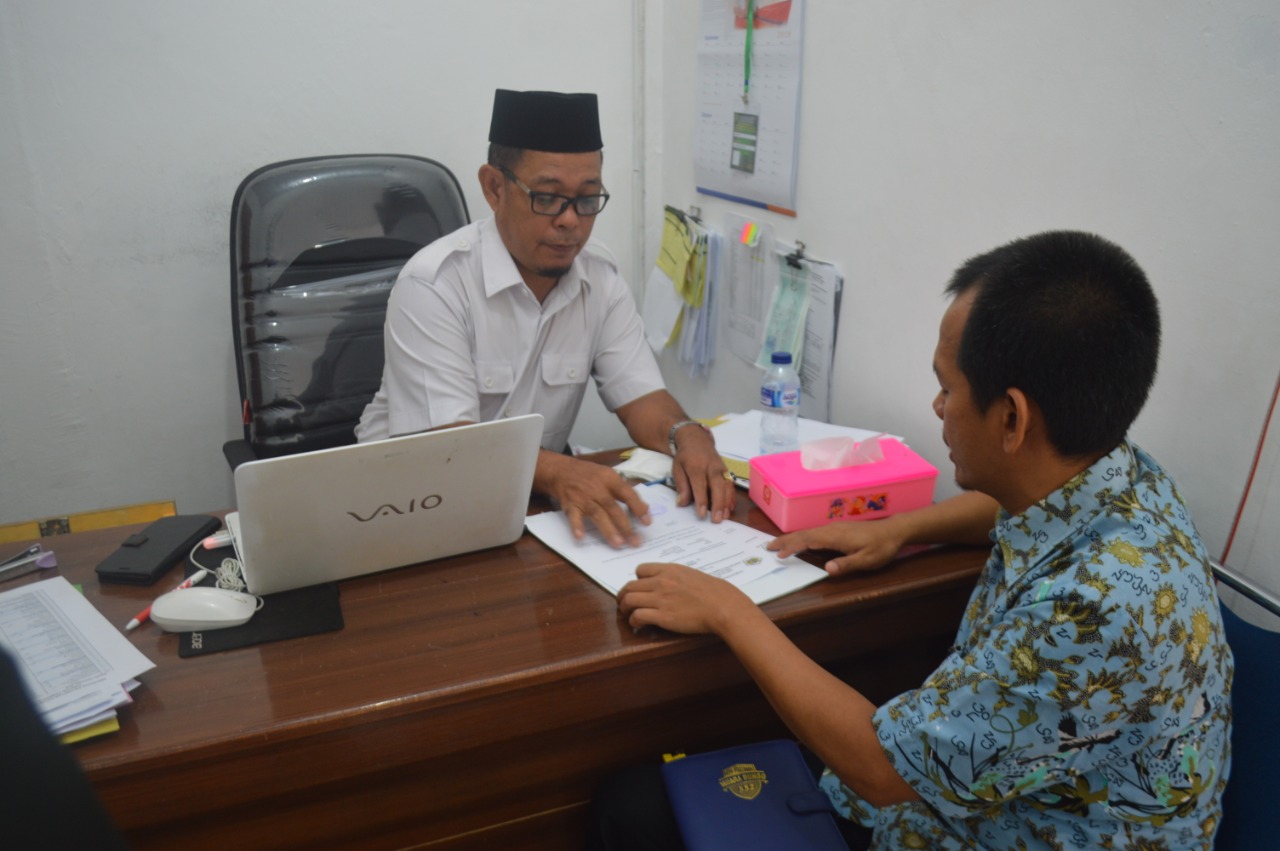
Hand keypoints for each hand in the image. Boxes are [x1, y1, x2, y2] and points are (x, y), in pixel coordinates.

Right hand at [537, 452, 650, 547]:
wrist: (561, 470)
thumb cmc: (589, 475)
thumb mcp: (609, 476)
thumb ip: (625, 491)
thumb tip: (644, 508)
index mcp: (610, 479)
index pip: (627, 494)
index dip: (638, 508)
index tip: (647, 522)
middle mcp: (597, 488)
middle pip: (613, 508)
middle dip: (625, 526)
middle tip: (635, 542)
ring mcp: (583, 497)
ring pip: (597, 515)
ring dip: (608, 530)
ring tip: (619, 544)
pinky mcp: (570, 505)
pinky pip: (574, 517)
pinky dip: (576, 526)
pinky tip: (580, 537)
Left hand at [617, 562, 758, 632]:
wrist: (722, 606)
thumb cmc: (713, 592)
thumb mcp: (691, 575)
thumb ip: (676, 577)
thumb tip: (669, 584)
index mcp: (668, 570)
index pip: (640, 569)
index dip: (637, 580)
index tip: (640, 589)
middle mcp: (661, 582)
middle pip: (629, 586)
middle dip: (623, 596)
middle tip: (624, 604)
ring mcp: (660, 599)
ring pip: (628, 600)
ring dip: (624, 609)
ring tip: (627, 615)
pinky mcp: (662, 616)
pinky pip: (637, 616)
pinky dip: (633, 621)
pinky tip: (638, 625)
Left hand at [670, 428, 735, 522]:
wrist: (696, 440)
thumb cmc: (685, 457)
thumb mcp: (677, 468)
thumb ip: (681, 485)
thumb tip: (682, 503)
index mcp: (696, 466)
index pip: (700, 485)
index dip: (701, 500)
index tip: (702, 514)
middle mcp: (711, 467)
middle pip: (717, 486)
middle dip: (718, 504)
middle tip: (717, 519)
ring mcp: (721, 468)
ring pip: (727, 486)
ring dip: (727, 502)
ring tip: (724, 517)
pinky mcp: (726, 471)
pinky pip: (731, 485)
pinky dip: (731, 497)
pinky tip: (730, 508)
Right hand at [767, 519, 906, 575]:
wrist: (893, 531)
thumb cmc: (881, 547)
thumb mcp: (867, 560)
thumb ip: (847, 564)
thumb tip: (826, 569)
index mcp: (834, 536)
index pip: (808, 540)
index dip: (792, 547)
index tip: (779, 555)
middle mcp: (830, 530)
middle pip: (803, 534)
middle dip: (784, 540)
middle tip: (767, 547)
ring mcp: (833, 528)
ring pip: (807, 532)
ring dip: (791, 538)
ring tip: (776, 544)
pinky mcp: (836, 530)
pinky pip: (813, 532)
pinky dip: (801, 536)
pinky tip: (798, 541)